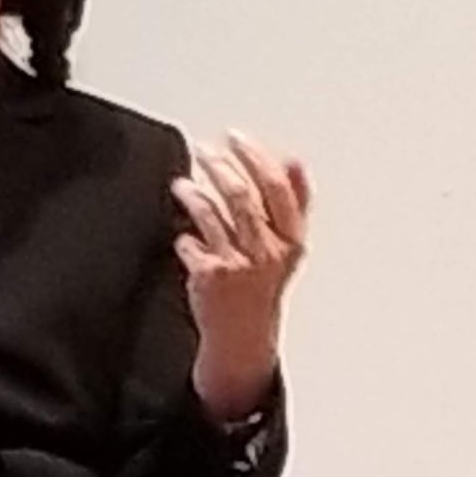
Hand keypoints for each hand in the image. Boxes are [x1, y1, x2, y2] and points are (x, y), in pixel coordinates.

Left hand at [171, 132, 310, 420]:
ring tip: (182, 185)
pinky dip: (184, 235)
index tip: (236, 138)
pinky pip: (190, 242)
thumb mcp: (288, 247)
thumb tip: (294, 160)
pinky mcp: (211, 276)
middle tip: (203, 151)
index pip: (277, 187)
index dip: (255, 157)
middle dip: (219, 165)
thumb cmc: (262, 288)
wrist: (243, 338)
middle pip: (241, 195)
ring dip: (193, 193)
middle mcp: (267, 251)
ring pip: (212, 213)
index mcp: (291, 240)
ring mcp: (238, 264)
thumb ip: (294, 203)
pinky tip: (181, 232)